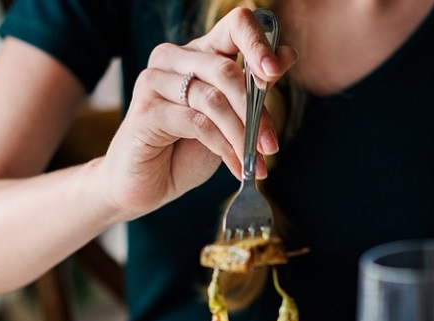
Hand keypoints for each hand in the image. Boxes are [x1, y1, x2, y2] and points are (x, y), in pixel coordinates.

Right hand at [98, 7, 297, 218]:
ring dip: (241, 135)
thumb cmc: (188, 148)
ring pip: (213, 100)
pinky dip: (223, 148)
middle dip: (255, 111)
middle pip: (226, 70)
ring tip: (256, 161)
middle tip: (270, 145)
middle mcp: (174, 58)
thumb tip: (287, 56)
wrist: (148, 183)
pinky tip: (236, 166)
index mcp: (200, 52)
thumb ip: (253, 88)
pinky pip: (196, 123)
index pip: (235, 25)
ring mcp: (155, 81)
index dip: (258, 44)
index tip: (274, 73)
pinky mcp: (146, 110)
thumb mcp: (230, 117)